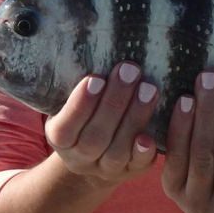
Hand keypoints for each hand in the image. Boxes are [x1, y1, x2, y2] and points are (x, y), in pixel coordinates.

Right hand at [45, 61, 157, 188]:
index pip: (67, 125)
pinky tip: (151, 135)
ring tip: (149, 88)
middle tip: (130, 70)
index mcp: (61, 137)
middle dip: (114, 102)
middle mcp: (81, 157)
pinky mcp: (131, 171)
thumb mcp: (74, 100)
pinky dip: (144, 152)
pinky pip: (137, 165)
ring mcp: (106, 167)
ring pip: (118, 149)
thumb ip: (83, 83)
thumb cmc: (87, 113)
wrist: (95, 154)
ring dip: (135, 117)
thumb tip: (94, 41)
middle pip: (95, 136)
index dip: (81, 104)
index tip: (96, 78)